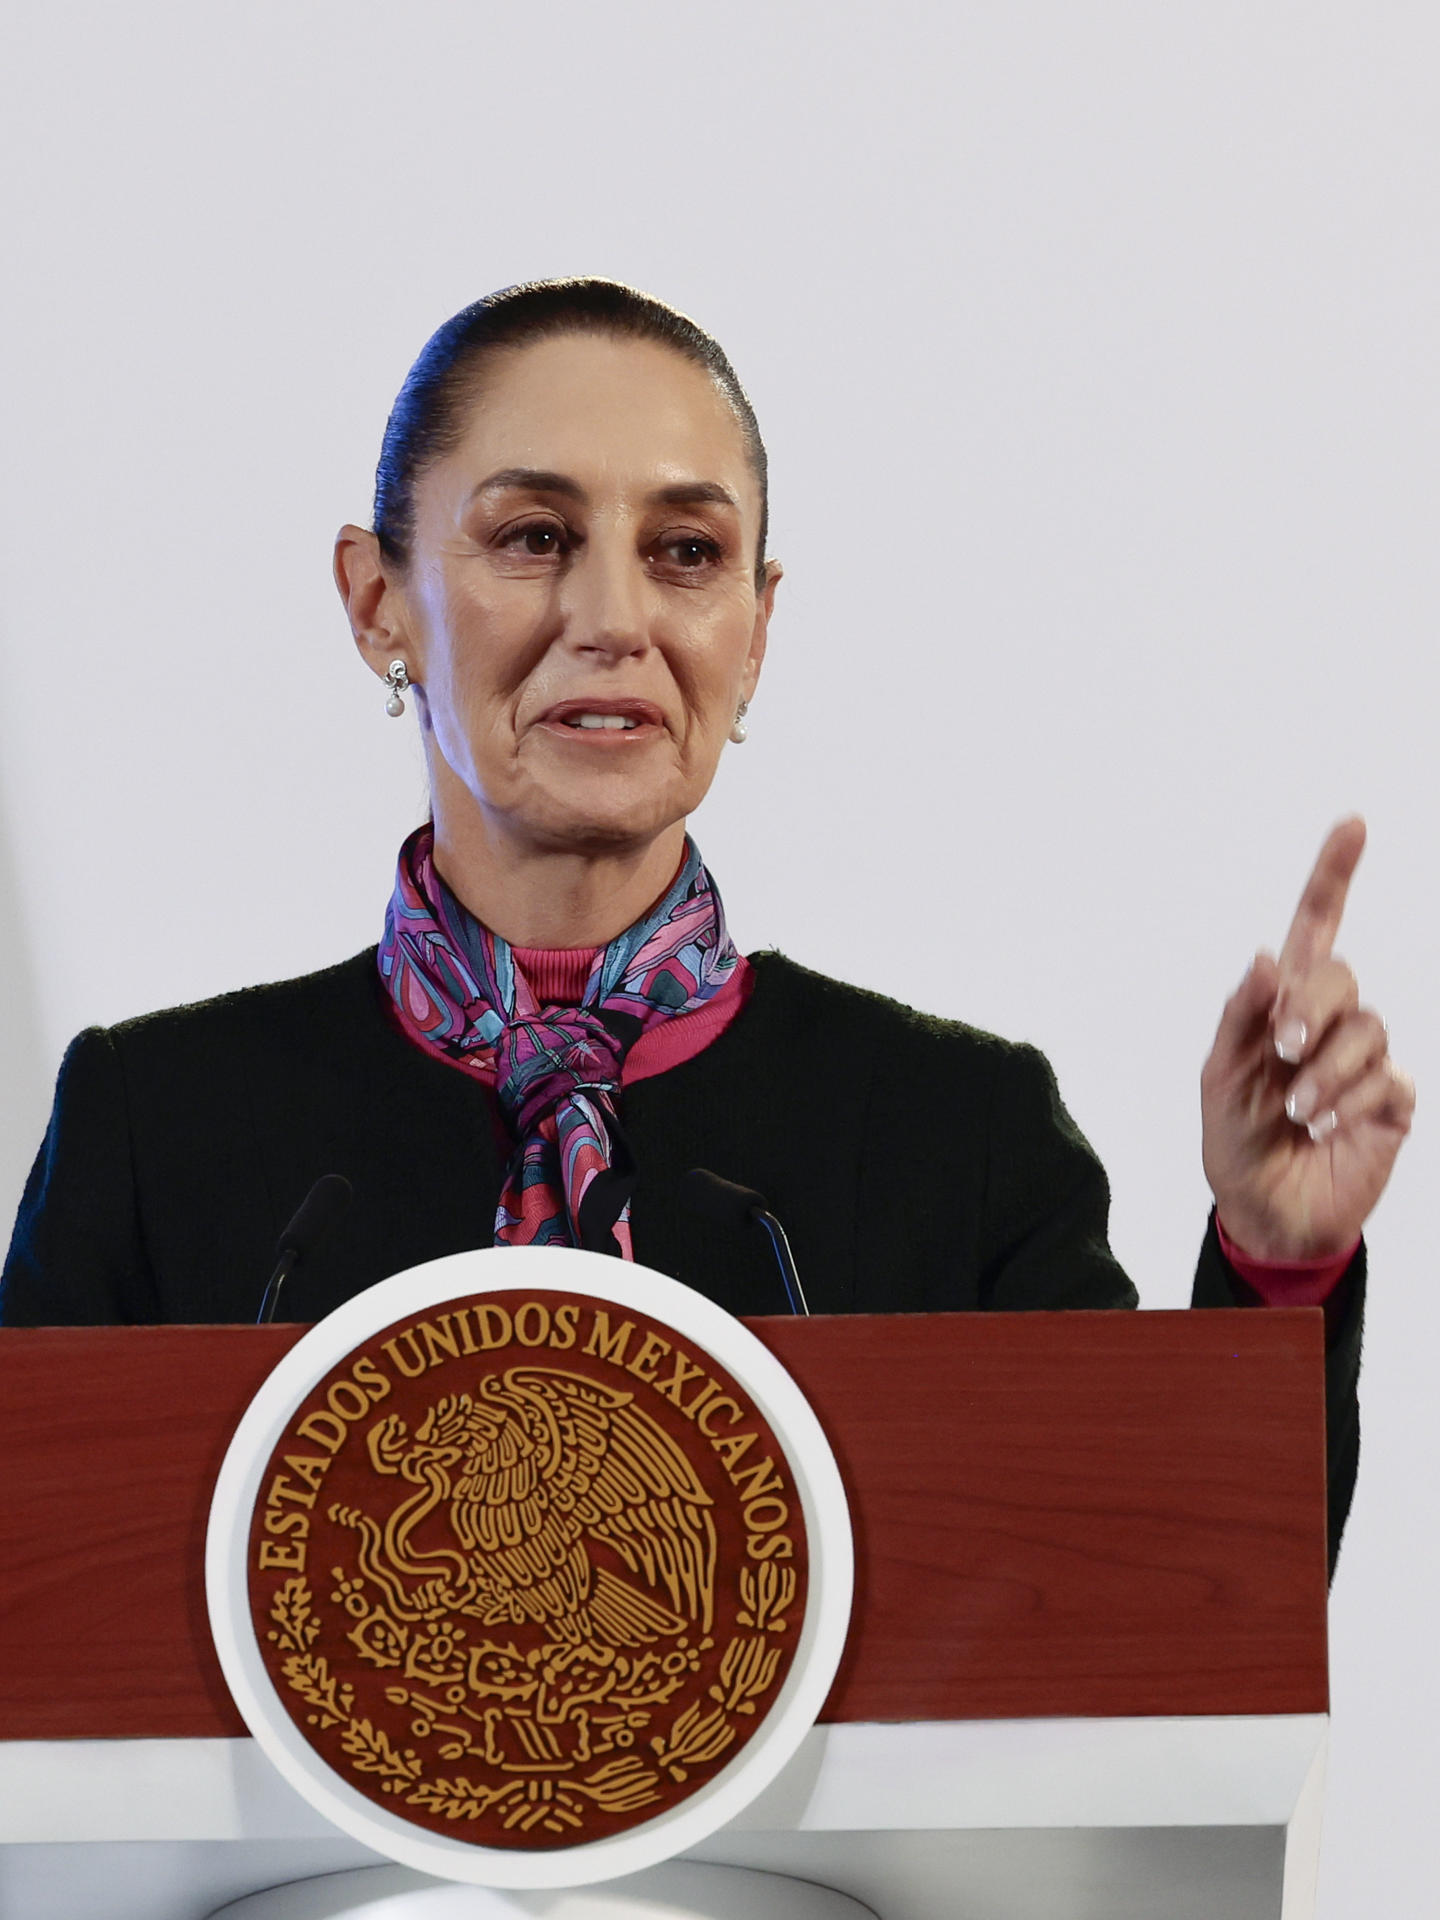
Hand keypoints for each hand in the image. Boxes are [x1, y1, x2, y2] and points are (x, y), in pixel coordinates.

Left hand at [1201, 818, 1414, 1261]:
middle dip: (1313, 1005)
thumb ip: (1240, 1017)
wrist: (1264, 1213)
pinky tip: (1323, 1126)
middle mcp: (1329, 1023)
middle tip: (1285, 1048)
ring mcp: (1364, 1061)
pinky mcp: (1390, 1103)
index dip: (1333, 875)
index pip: (1314, 928)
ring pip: (1367, 1028)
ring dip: (1325, 1070)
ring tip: (1297, 1110)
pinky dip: (1348, 1101)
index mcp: (1283, 1005)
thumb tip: (1264, 957)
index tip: (1352, 824)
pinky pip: (1385, 1079)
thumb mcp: (1219, 1078)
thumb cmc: (1236, 1141)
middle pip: (1341, 974)